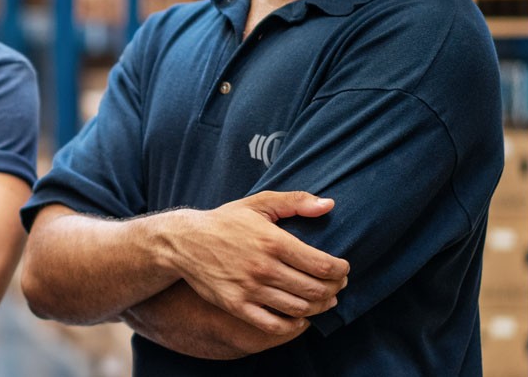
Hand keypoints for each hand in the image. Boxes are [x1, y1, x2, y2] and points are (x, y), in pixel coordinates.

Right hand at [160, 191, 348, 333]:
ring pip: (299, 308)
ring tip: (323, 300)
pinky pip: (274, 325)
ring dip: (319, 307)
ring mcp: (249, 289)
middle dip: (335, 289)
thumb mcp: (258, 204)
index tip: (343, 269)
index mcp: (273, 241)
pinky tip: (300, 318)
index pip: (322, 265)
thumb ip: (295, 202)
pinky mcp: (236, 305)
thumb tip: (329, 205)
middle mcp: (263, 268)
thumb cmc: (225, 221)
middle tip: (337, 286)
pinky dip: (294, 325)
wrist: (183, 242)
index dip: (340, 270)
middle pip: (315, 289)